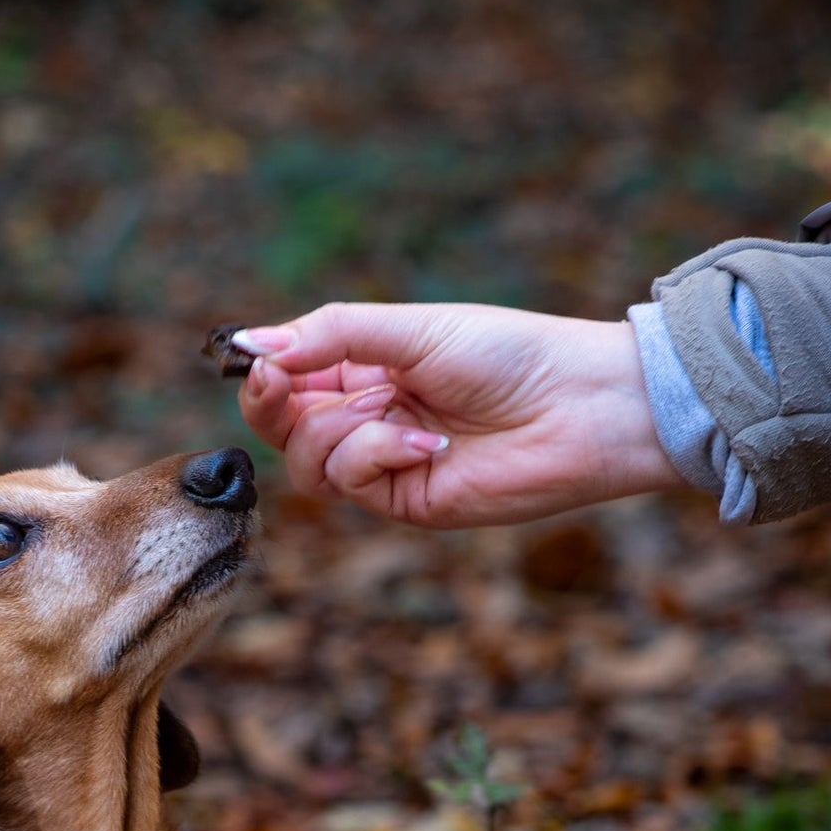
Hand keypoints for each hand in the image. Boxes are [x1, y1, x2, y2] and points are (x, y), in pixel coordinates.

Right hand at [234, 302, 679, 528]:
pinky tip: (427, 444)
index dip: (263, 374)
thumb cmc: (509, 356)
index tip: (254, 362)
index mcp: (367, 369)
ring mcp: (384, 463)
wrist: (578, 408)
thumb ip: (333, 335)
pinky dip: (375, 455)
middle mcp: (368, 417)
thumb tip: (253, 345)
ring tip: (394, 411)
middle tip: (280, 382)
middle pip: (284, 427)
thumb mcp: (412, 329)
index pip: (289, 378)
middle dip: (275, 405)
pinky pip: (352, 482)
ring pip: (308, 462)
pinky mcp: (404, 501)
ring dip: (336, 432)